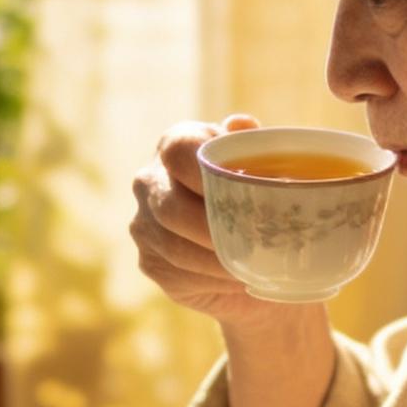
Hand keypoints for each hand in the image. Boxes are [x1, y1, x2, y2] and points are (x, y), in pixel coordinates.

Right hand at [131, 115, 283, 331]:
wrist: (250, 243)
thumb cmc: (259, 192)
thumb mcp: (262, 163)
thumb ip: (253, 144)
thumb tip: (241, 125)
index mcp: (175, 144)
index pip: (179, 151)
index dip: (206, 172)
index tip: (242, 190)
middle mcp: (149, 181)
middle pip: (171, 207)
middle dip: (216, 228)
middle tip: (255, 241)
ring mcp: (143, 225)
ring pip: (176, 248)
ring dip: (219, 260)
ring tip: (255, 265)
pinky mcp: (150, 263)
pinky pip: (179, 275)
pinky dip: (214, 280)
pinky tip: (240, 279)